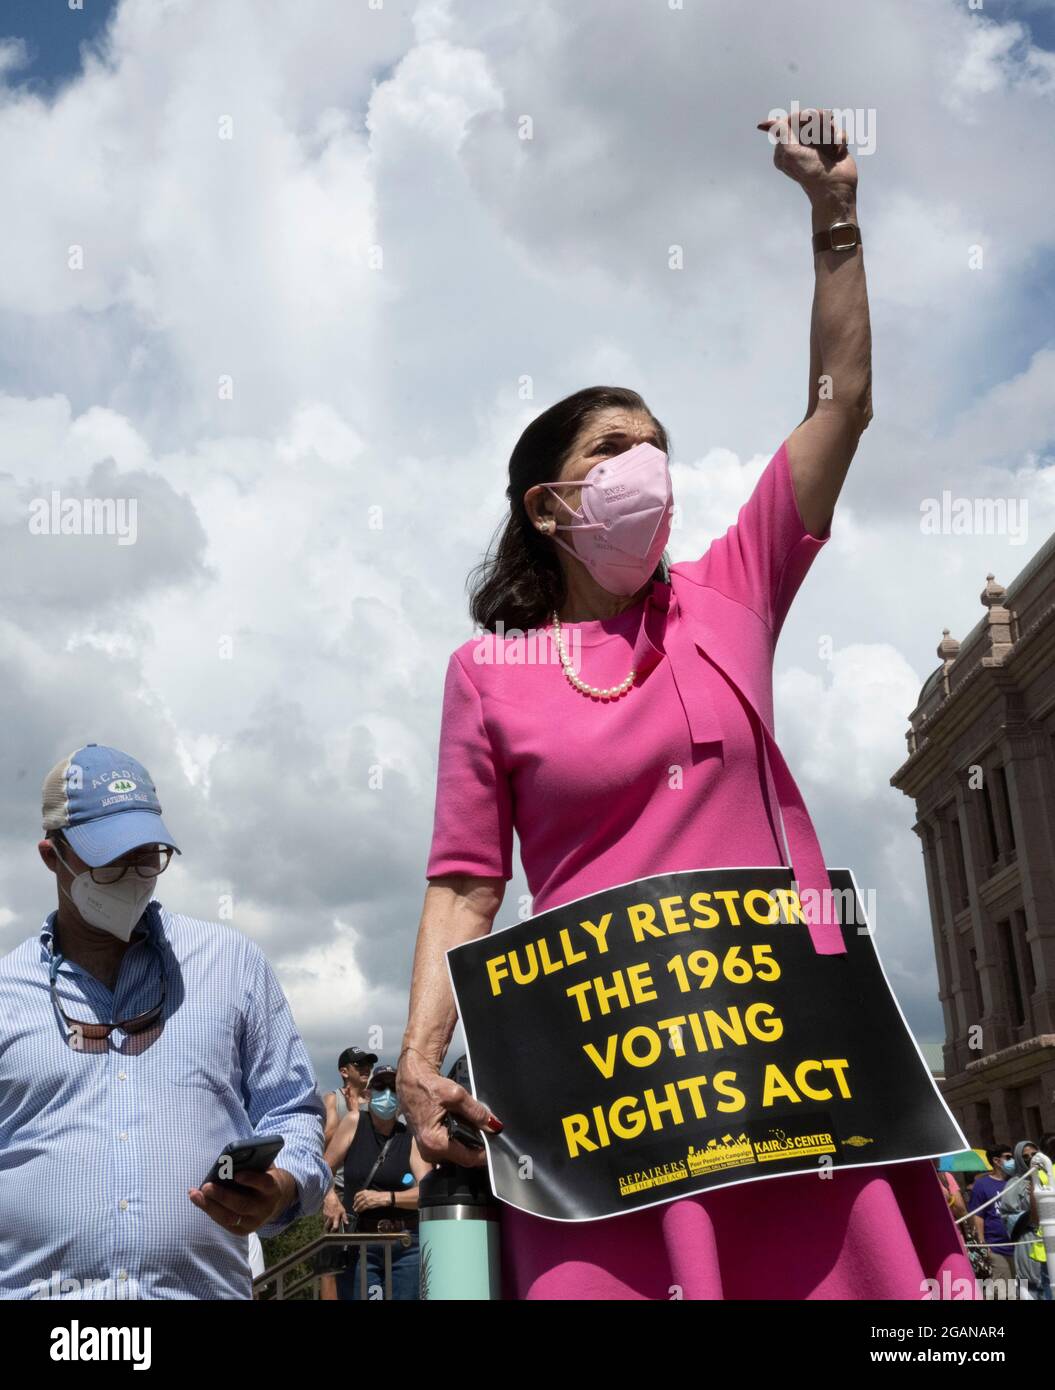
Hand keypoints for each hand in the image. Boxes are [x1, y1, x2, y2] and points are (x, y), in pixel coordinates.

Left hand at [188, 1165, 296, 1234]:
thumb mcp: (262, 1168)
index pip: (264, 1183)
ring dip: (210, 1206)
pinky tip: (198, 1200)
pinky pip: (223, 1223)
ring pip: (230, 1217)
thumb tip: (228, 1160)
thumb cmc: (262, 1176)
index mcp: (273, 1188)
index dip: (251, 1179)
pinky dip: (209, 1211)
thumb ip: (251, 1164)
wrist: (274, 1200)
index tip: (236, 1174)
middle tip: (206, 1186)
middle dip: (222, 1196)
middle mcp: (265, 1208)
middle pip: (242, 1204)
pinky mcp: (242, 1230)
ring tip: (195, 1194)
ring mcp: (254, 1222)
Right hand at [323, 1189, 347, 1230]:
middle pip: (326, 1226)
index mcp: (335, 1217)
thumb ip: (344, 1217)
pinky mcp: (323, 1213)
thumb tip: (347, 1223)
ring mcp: (326, 1216)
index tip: (334, 1232)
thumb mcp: (343, 1210)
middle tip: (329, 1230)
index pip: (334, 1227)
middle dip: (327, 1229)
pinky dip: (326, 1219)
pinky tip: (328, 1217)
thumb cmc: (337, 1204)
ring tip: (329, 1223)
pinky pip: (324, 1218)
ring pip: (325, 1222)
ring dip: (327, 1224)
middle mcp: (330, 1217)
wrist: (330, 1198)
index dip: (334, 1230)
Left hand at [350, 1189, 388, 1214]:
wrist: (384, 1197)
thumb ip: (366, 1193)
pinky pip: (363, 1208)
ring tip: (356, 1210)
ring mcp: (367, 1200)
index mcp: (366, 1191)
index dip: (355, 1198)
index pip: (357, 1194)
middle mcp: (365, 1195)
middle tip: (354, 1206)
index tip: (354, 1200)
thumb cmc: (379, 1195)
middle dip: (355, 1204)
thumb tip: (362, 1196)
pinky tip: (359, 1211)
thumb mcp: (372, 1191)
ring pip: (359, 1205)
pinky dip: (360, 1210)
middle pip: (358, 1200)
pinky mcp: (369, 1205)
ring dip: (357, 1208)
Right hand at [397, 1046, 499, 1168]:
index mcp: (434, 1143)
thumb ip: (476, 1112)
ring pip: (457, 1153)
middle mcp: (429, 1151)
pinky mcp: (428, 1144)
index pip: (468, 1158)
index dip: (485, 1153)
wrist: (412, 1078)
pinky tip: (461, 1126)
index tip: (497, 1145)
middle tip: (486, 1130)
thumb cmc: (427, 1085)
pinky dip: (458, 1139)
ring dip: (467, 1142)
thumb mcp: (456, 1095)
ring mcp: (427, 1149)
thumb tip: (494, 1126)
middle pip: (463, 1157)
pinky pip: (450, 1147)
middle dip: (476, 1146)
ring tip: (472, 1125)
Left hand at [757, 107, 856, 203]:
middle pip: (809, 119)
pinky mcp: (832, 146)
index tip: (809, 117)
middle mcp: (801, 145)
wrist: (834, 188)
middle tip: (826, 121)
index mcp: (786, 148)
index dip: (801, 116)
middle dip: (818, 120)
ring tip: (832, 143)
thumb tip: (770, 122)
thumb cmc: (811, 172)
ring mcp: (817, 145)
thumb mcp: (790, 151)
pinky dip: (840, 139)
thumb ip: (782, 132)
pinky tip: (838, 151)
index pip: (790, 121)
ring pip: (826, 123)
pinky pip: (838, 132)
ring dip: (831, 130)